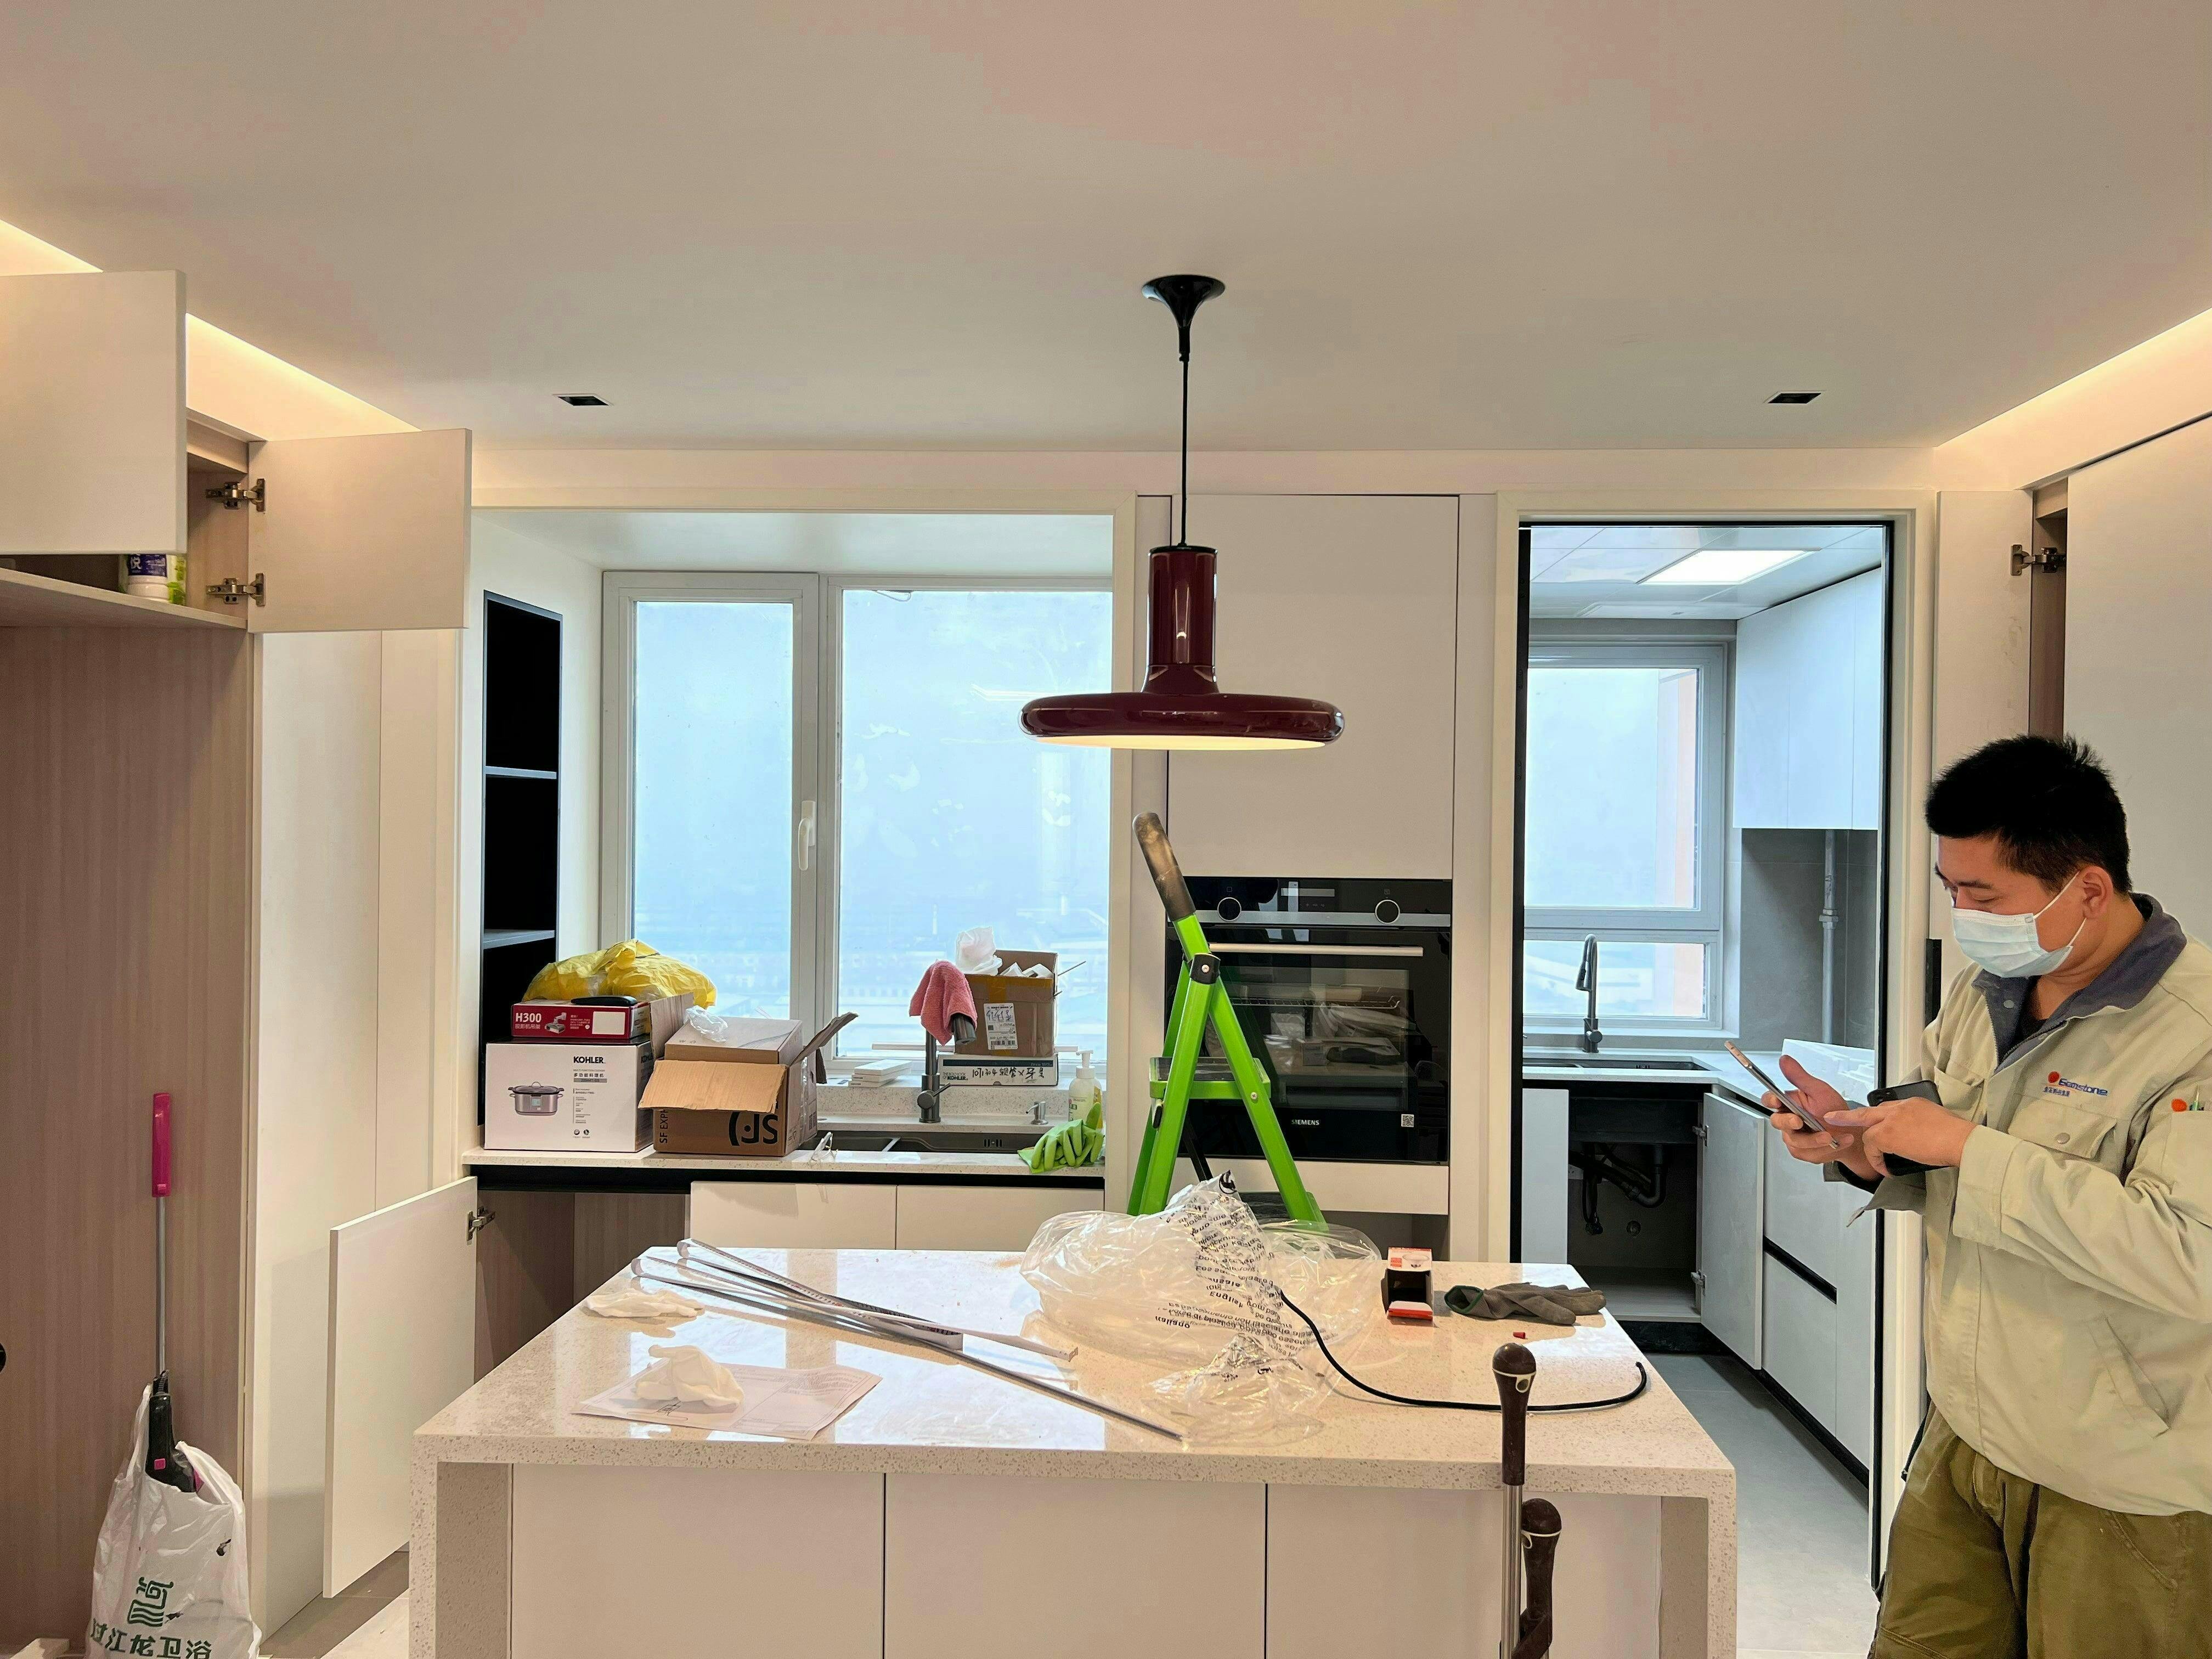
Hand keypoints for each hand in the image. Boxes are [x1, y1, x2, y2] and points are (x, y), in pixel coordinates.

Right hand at [1764, 1055, 1881, 1181]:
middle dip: (1788, 1122)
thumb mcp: (1819, 1090)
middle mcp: (1789, 1120)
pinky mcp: (1802, 1151)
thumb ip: (1800, 1077)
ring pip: (1794, 1140)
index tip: (1776, 1100)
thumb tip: (1784, 1060)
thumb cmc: (1835, 1111)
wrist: (1851, 1133)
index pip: (1770, 1099)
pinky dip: (1822, 1149)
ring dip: (1814, 1139)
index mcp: (1790, 1103)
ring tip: (1831, 1136)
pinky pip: (1805, 1152)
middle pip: (1777, 1122)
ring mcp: (1794, 1137)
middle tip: (1799, 1121)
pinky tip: (1834, 1142)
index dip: (1770, 1100)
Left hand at [1823, 1098, 1973, 1173]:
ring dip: (1871, 1149)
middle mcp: (1899, 1108)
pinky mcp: (1887, 1135)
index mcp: (1912, 1103)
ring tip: (1878, 1162)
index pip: (1888, 1109)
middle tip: (1832, 1118)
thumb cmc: (1957, 1136)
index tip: (1870, 1121)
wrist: (1960, 1140)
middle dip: (1848, 1116)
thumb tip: (1916, 1135)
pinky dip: (1877, 1160)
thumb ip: (1920, 1123)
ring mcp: (1891, 1120)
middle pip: (1868, 1112)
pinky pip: (1873, 1148)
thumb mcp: (1937, 1121)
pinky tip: (1885, 1169)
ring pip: (1869, 1132)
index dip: (1877, 1118)